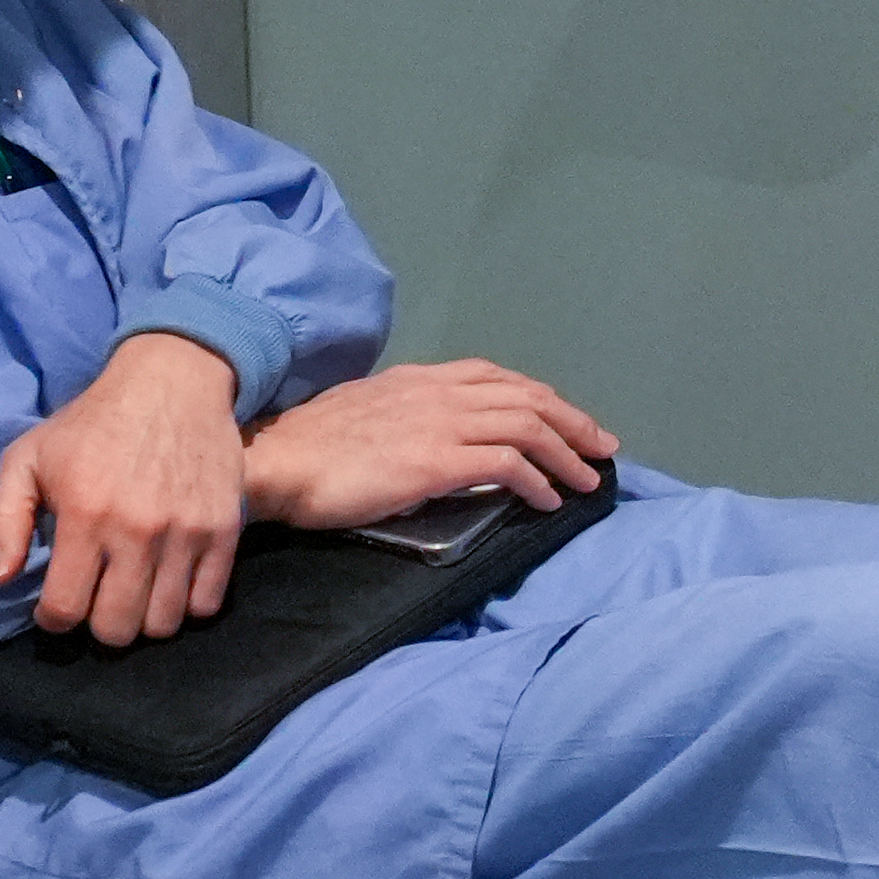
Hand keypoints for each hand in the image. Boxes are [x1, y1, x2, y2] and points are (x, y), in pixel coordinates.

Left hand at [0, 334, 248, 641]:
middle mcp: (138, 530)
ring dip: (142, 618)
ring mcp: (186, 533)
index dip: (53, 618)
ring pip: (163, 625)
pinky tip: (168, 580)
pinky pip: (205, 604)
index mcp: (85, 513)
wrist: (172, 383)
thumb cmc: (92, 424)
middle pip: (116, 629)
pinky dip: (185, 604)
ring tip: (132, 592)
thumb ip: (3, 519)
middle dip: (98, 624)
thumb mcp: (28, 456)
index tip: (56, 604)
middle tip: (96, 597)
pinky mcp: (224, 531)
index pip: (65, 609)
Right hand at [244, 360, 620, 530]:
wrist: (276, 461)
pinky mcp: (434, 460)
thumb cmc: (311, 450)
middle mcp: (436, 392)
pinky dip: (536, 481)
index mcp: (420, 379)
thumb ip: (408, 421)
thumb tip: (435, 444)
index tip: (569, 420)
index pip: (498, 377)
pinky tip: (547, 501)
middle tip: (602, 448)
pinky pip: (505, 464)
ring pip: (526, 425)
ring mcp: (438, 423)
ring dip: (566, 454)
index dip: (542, 397)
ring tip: (587, 481)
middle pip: (526, 397)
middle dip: (573, 422)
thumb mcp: (368, 417)